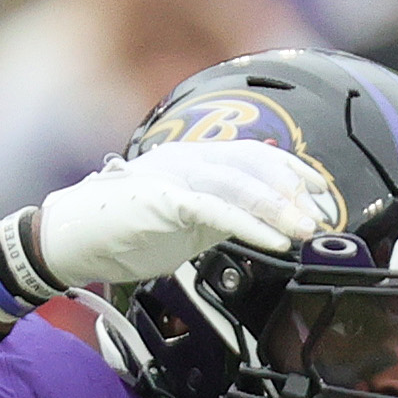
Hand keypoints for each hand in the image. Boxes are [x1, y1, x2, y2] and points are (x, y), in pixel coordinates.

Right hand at [29, 138, 326, 291]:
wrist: (75, 237)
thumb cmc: (126, 231)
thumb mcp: (187, 222)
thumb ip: (220, 216)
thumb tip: (260, 226)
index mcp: (196, 160)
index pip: (256, 156)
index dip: (293, 172)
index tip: (322, 196)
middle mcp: (190, 159)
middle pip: (256, 165)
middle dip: (295, 191)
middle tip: (323, 216)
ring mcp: (176, 176)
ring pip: (241, 185)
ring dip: (280, 209)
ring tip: (306, 230)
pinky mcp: (164, 199)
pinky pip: (217, 209)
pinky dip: (251, 225)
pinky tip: (275, 242)